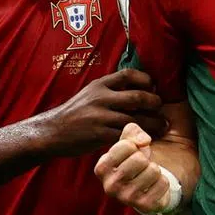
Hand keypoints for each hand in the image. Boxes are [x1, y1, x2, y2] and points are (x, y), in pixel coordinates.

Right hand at [34, 68, 163, 157]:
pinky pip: (125, 134)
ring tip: (162, 126)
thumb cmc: (75, 113)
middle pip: (138, 96)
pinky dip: (139, 137)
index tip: (154, 87)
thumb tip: (137, 87)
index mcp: (100, 84)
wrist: (52, 132)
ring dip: (154, 123)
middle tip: (161, 109)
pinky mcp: (98, 134)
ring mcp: (100, 116)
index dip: (146, 79)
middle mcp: (101, 97)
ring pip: (136, 118)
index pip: (129, 74)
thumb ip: (110, 90)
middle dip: (154, 103)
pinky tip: (147, 140)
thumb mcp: (90, 94)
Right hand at [94, 123, 173, 213]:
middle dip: (145, 159)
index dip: (135, 146)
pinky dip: (162, 181)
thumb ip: (133, 132)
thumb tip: (144, 141)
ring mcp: (126, 198)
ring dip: (154, 170)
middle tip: (141, 167)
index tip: (132, 154)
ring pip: (153, 170)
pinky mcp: (144, 206)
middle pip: (139, 159)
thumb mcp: (129, 142)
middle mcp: (110, 186)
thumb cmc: (134, 161)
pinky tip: (153, 187)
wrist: (145, 188)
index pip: (126, 145)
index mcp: (101, 168)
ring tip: (146, 176)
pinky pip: (163, 183)